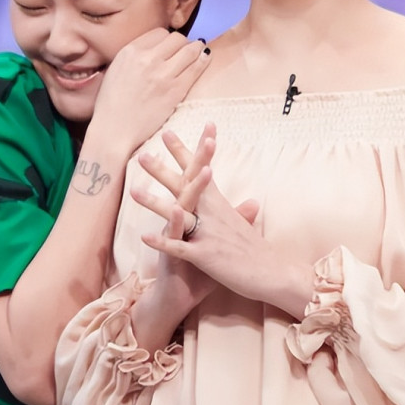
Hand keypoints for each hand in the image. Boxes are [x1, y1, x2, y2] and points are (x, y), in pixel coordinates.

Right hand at [89, 28, 209, 154]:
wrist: (114, 129)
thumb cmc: (111, 103)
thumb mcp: (115, 69)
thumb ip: (133, 56)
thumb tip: (153, 48)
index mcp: (130, 51)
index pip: (159, 33)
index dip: (168, 39)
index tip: (171, 46)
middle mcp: (148, 59)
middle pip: (177, 39)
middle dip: (183, 43)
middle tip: (186, 49)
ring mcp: (163, 74)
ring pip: (190, 50)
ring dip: (197, 49)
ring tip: (200, 51)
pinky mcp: (176, 90)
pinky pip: (196, 68)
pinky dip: (203, 61)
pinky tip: (205, 59)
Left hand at [134, 128, 312, 318]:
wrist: (272, 272)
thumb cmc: (256, 251)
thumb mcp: (246, 226)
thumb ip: (241, 213)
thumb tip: (251, 202)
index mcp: (218, 204)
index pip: (198, 171)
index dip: (183, 152)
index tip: (168, 132)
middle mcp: (212, 214)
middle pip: (184, 186)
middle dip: (162, 170)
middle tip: (142, 155)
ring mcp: (208, 233)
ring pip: (178, 214)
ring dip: (154, 203)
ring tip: (133, 192)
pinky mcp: (206, 255)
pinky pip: (180, 247)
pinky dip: (163, 241)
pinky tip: (144, 236)